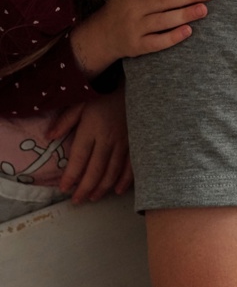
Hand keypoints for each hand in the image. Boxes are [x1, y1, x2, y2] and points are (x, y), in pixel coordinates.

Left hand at [59, 87, 132, 202]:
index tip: (64, 188)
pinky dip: (125, 180)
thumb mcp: (81, 102)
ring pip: (113, 171)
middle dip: (85, 188)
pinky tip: (118, 189)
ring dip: (102, 187)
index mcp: (91, 129)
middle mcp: (108, 139)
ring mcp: (125, 141)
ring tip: (93, 197)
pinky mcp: (137, 142)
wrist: (136, 85)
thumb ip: (65, 121)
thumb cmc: (105, 94)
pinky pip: (132, 165)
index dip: (71, 176)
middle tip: (77, 200)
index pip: (78, 159)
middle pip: (95, 169)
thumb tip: (48, 137)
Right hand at [70, 0, 213, 75]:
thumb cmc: (121, 5)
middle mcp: (131, 9)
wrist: (101, 36)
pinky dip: (173, 37)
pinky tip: (188, 31)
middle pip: (164, 0)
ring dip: (185, 14)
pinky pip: (157, 42)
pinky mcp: (136, 46)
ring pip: (163, 20)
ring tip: (204, 9)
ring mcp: (133, 28)